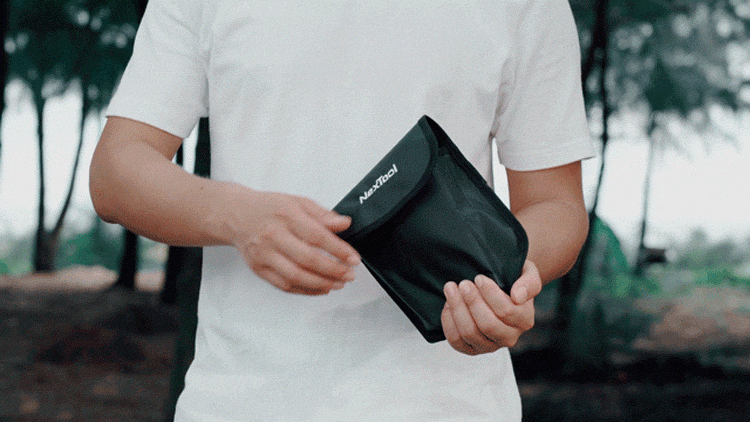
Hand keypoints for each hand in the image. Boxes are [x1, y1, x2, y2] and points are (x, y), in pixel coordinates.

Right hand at [232, 189, 360, 294]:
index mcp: (286, 215)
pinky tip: (321, 288)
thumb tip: (344, 223)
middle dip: (333, 270)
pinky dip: (305, 290)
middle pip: (307, 259)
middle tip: (350, 275)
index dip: (339, 250)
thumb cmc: (270, 208)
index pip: (317, 236)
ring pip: (295, 276)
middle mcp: (273, 235)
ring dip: (321, 283)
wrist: (236, 215)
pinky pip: (284, 285)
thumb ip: (322, 215)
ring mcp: (264, 254)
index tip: (354, 258)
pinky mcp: (258, 268)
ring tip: (339, 283)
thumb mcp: (298, 202)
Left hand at [441, 260, 541, 354]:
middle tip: (463, 283)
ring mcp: (490, 346)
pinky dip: (449, 322)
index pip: (506, 311)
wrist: (501, 289)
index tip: (479, 278)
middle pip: (488, 325)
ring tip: (451, 289)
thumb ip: (530, 283)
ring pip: (470, 333)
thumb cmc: (514, 280)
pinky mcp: (472, 349)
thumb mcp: (528, 274)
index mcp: (525, 320)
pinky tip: (448, 305)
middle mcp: (510, 337)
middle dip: (472, 301)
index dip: (490, 294)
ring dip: (458, 309)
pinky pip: (457, 341)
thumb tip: (518, 296)